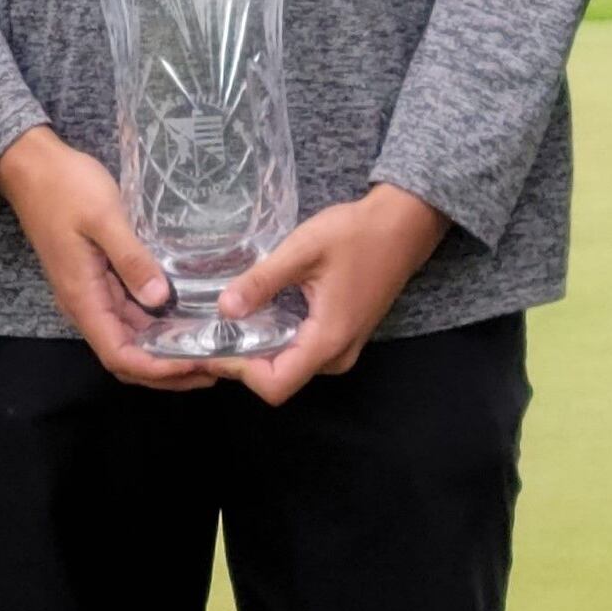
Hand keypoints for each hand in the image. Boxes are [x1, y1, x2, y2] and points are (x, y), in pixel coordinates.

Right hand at [0, 128, 214, 390]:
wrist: (33, 166)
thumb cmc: (65, 187)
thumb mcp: (103, 216)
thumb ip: (130, 257)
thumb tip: (160, 297)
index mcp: (83, 298)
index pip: (120, 355)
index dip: (158, 370)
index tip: (198, 365)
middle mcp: (87, 306)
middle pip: (128, 358)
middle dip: (170, 371)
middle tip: (218, 365)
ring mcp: (94, 295)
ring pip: (132, 339)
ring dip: (167, 352)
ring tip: (211, 349)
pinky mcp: (101, 281)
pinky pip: (132, 316)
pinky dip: (159, 326)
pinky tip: (189, 319)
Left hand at [209, 183, 448, 405]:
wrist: (403, 226)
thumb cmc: (357, 233)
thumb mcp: (304, 249)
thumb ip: (263, 280)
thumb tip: (224, 308)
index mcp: (328, 339)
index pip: (275, 385)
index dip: (238, 371)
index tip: (211, 346)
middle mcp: (337, 355)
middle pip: (280, 380)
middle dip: (241, 364)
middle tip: (208, 335)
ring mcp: (343, 349)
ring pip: (290, 369)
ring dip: (257, 354)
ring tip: (226, 325)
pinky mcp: (342, 337)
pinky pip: (302, 355)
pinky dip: (274, 344)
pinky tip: (256, 318)